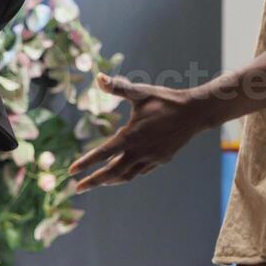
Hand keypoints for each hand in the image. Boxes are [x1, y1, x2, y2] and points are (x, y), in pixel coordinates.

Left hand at [68, 73, 204, 192]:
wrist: (195, 112)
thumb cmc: (165, 100)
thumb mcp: (140, 92)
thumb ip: (118, 87)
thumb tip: (99, 77)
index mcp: (131, 136)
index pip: (103, 153)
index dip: (85, 163)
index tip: (71, 171)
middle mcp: (139, 151)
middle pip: (112, 172)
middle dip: (93, 181)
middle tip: (77, 189)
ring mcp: (151, 158)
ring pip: (127, 175)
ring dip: (110, 180)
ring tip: (98, 182)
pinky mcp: (161, 160)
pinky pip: (140, 171)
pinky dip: (128, 174)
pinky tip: (123, 173)